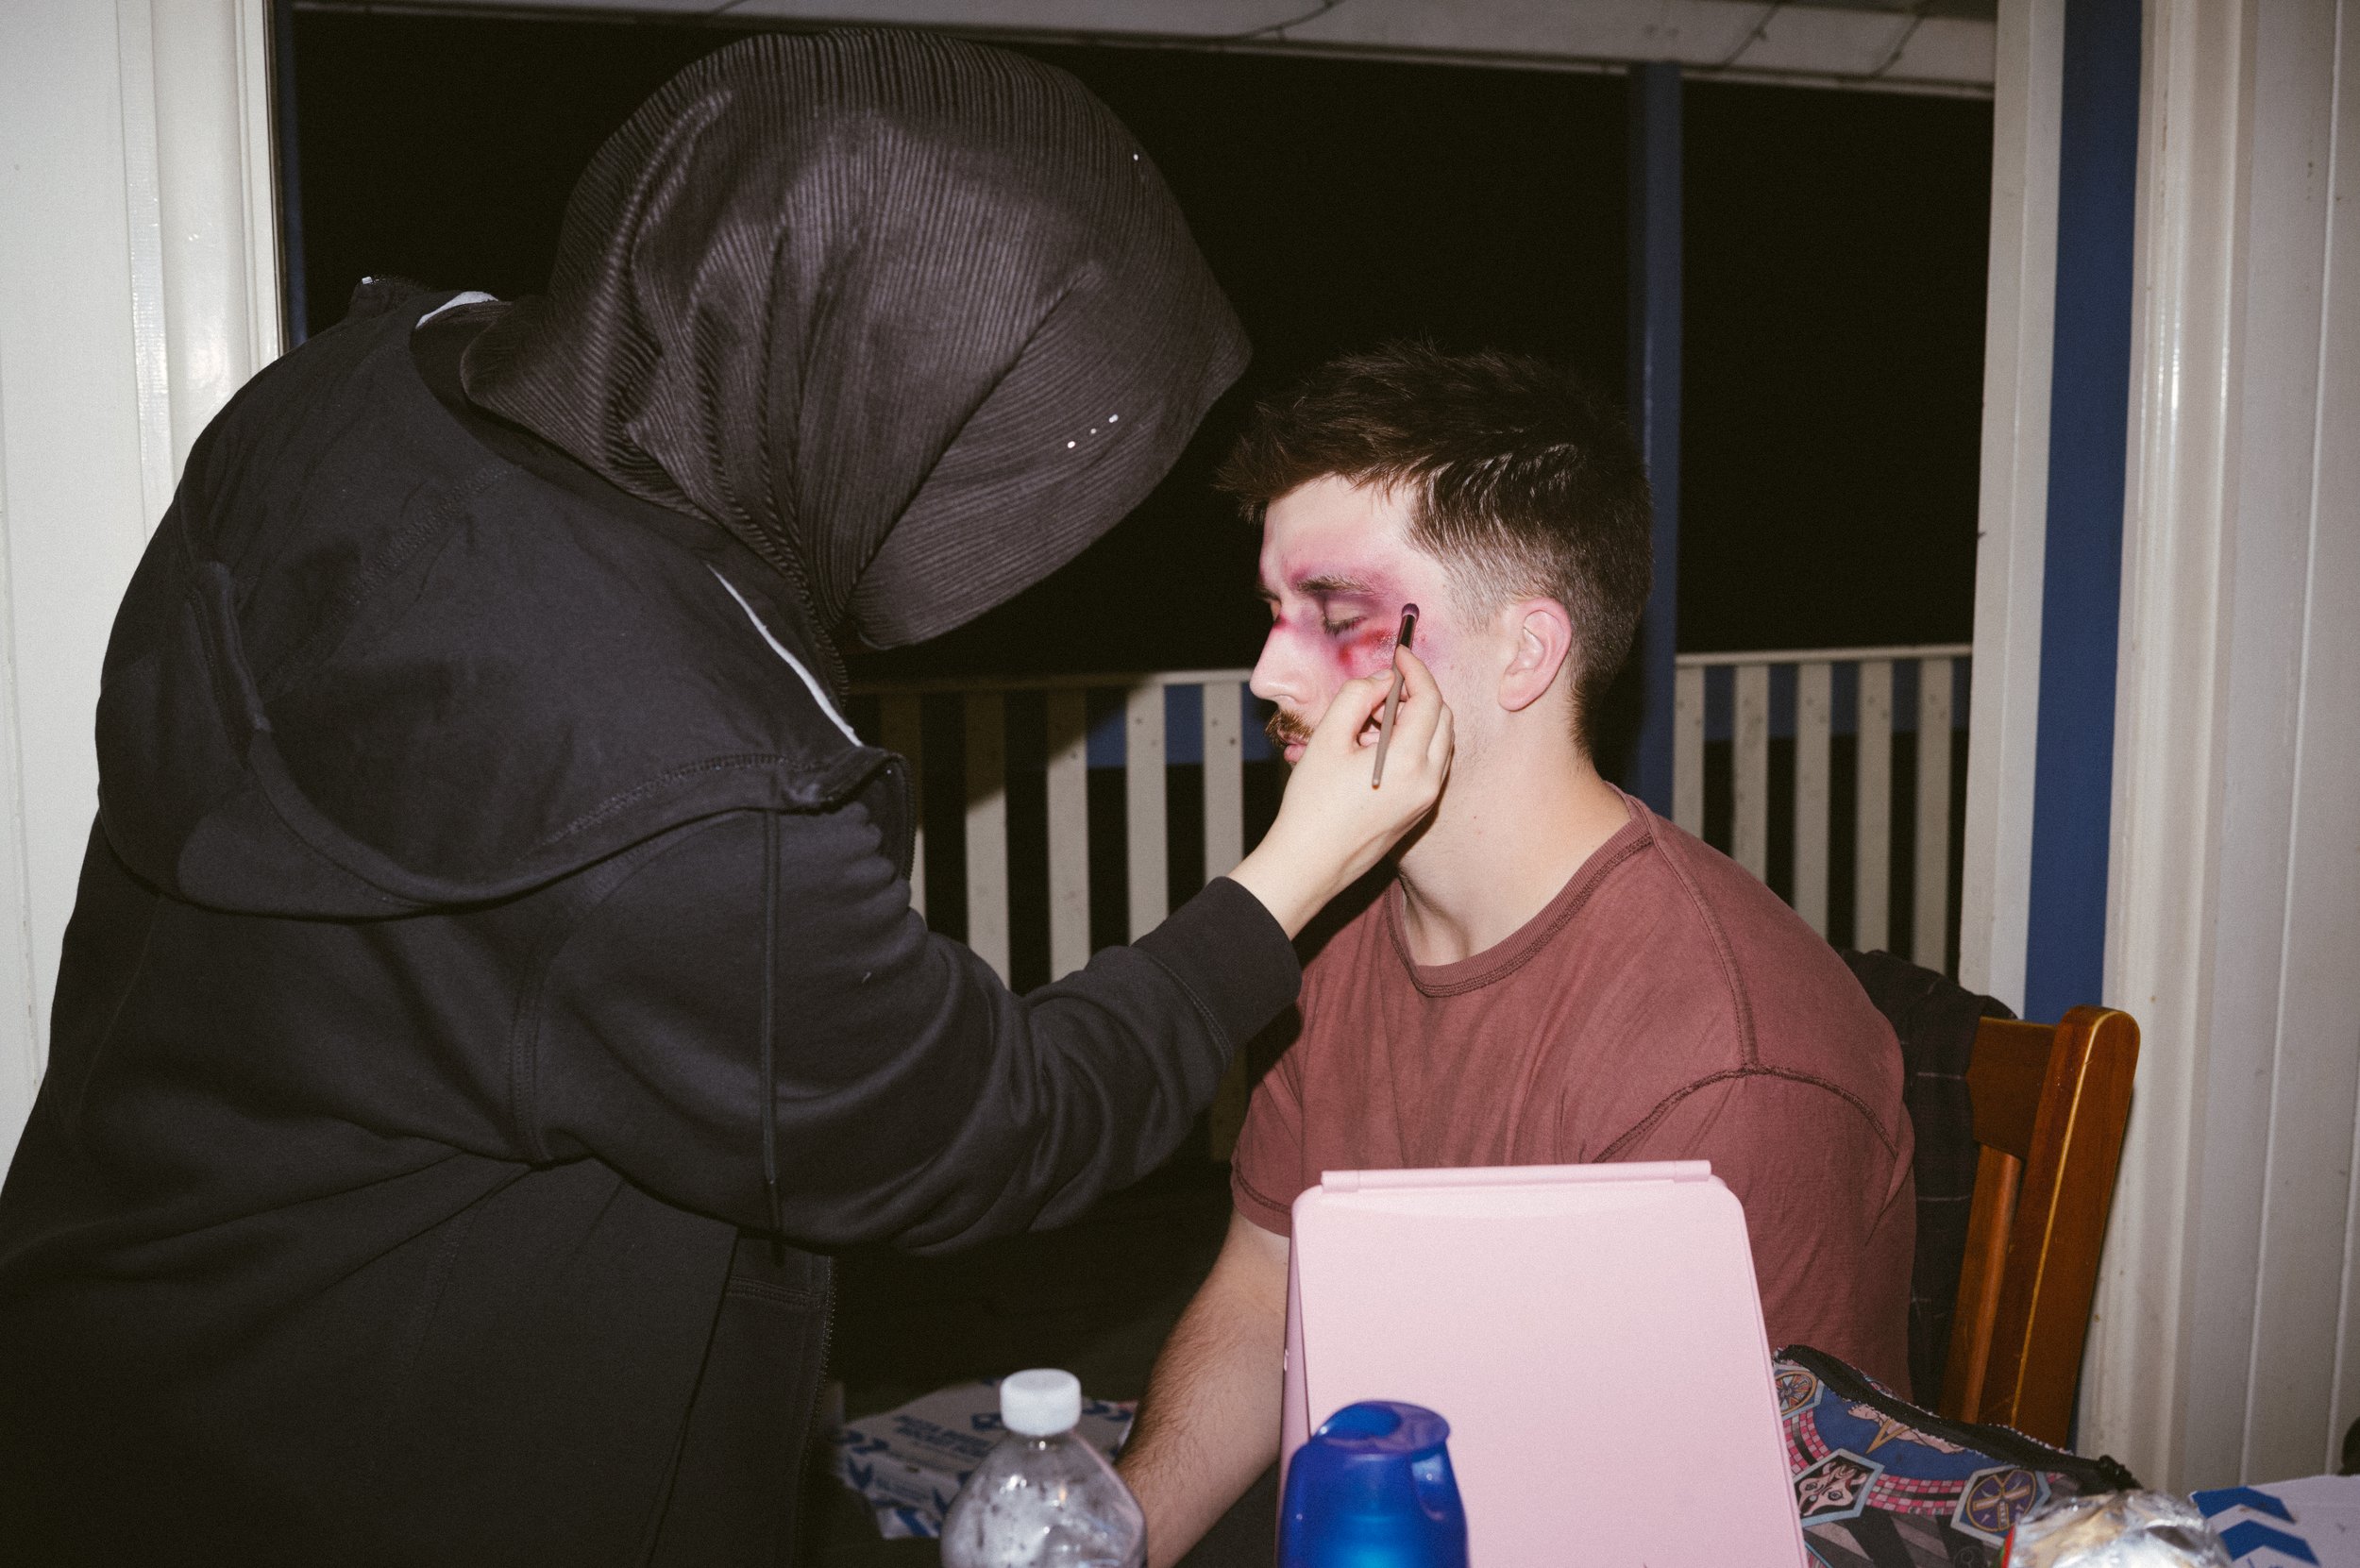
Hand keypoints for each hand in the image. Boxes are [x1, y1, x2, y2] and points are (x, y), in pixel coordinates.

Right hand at [1226, 648, 1452, 938]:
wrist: (1309, 864)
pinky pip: (1429, 765)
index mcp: (1408, 762)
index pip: (1429, 700)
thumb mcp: (1327, 739)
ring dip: (1416, 720)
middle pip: (1443, 718)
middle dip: (1417, 694)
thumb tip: (1381, 680)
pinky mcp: (1418, 812)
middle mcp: (1427, 782)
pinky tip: (1375, 749)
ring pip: (1439, 742)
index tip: (1400, 654)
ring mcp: (1426, 800)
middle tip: (1380, 690)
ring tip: (1371, 721)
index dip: (1416, 670)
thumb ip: (1357, 697)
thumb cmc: (1312, 807)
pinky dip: (1413, 744)